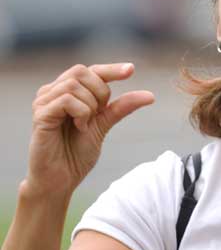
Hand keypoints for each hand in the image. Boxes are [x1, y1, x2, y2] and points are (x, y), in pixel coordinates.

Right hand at [22, 63, 154, 198]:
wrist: (60, 180)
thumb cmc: (76, 153)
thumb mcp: (104, 125)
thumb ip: (121, 108)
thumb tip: (150, 95)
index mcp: (68, 92)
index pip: (91, 71)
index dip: (111, 69)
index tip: (131, 69)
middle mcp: (53, 92)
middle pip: (82, 71)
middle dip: (100, 92)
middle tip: (99, 114)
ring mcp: (44, 102)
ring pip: (74, 85)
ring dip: (90, 105)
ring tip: (86, 125)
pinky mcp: (40, 114)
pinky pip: (66, 100)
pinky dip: (81, 112)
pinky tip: (80, 127)